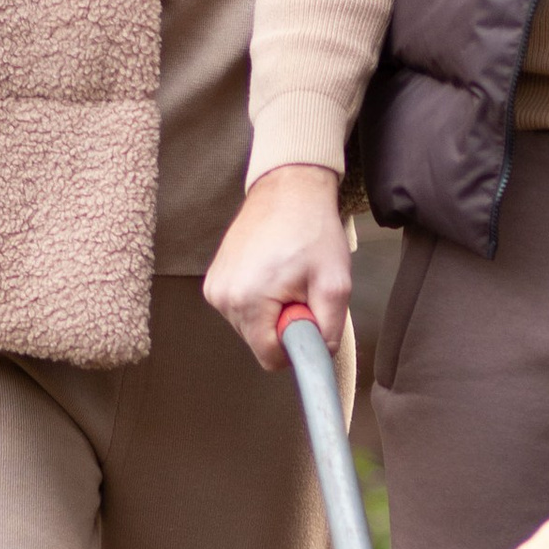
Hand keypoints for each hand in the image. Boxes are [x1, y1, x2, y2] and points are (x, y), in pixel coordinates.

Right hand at [205, 162, 352, 367]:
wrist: (288, 190)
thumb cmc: (312, 231)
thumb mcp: (335, 284)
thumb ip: (328, 329)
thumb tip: (318, 356)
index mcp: (248, 300)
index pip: (269, 357)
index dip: (295, 346)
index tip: (308, 317)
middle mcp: (222, 297)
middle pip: (259, 342)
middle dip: (284, 325)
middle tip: (300, 290)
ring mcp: (214, 288)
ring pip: (250, 327)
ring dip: (272, 312)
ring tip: (286, 278)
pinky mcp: (214, 280)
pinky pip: (241, 309)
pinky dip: (260, 300)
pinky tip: (272, 272)